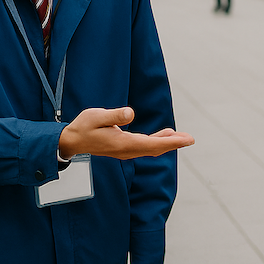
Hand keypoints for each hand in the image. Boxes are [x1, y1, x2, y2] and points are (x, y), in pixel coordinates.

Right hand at [58, 107, 193, 159]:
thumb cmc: (83, 127)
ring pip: (151, 148)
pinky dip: (158, 141)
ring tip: (183, 137)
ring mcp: (125, 150)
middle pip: (155, 149)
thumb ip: (113, 115)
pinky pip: (145, 146)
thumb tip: (130, 113)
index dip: (171, 142)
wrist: (72, 141)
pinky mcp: (124, 147)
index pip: (152, 144)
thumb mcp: (96, 116)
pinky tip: (166, 135)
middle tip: (191, 139)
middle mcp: (126, 150)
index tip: (186, 140)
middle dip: (174, 144)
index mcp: (122, 144)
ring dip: (167, 143)